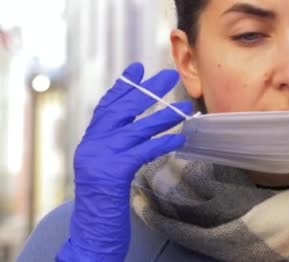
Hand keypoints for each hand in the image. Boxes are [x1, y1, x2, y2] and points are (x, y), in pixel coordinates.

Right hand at [56, 63, 191, 260]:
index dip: (123, 86)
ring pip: (135, 129)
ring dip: (163, 116)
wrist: (90, 233)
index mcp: (91, 142)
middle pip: (121, 109)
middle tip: (168, 75)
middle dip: (145, 90)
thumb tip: (144, 128)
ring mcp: (100, 158)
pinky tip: (180, 139)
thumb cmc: (104, 202)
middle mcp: (92, 145)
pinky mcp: (112, 173)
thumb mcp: (108, 169)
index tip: (138, 68)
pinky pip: (142, 151)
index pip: (107, 107)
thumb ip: (119, 147)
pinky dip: (163, 143)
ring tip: (185, 107)